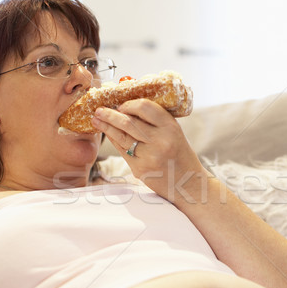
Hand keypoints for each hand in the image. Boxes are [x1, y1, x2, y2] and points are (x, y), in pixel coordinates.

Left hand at [91, 99, 207, 201]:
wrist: (189, 183)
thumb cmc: (180, 155)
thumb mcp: (174, 133)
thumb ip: (156, 121)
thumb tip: (128, 108)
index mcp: (171, 127)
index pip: (145, 107)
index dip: (129, 104)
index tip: (120, 104)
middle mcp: (160, 141)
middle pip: (128, 122)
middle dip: (110, 114)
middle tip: (99, 110)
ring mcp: (149, 156)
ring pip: (121, 137)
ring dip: (106, 127)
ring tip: (97, 120)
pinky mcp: (140, 169)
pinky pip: (122, 151)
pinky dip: (114, 141)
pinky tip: (109, 135)